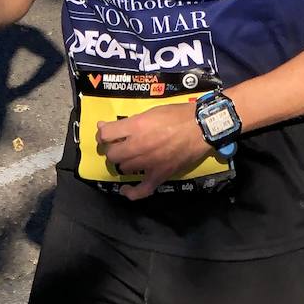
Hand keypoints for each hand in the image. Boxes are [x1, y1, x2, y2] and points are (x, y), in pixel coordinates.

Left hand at [96, 102, 212, 200]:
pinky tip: (125, 190)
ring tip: (130, 156)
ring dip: (124, 162)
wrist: (201, 127)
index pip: (106, 134)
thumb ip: (131, 121)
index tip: (106, 132)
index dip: (103, 133)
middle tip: (119, 144)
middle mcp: (139, 146)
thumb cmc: (177, 115)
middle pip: (113, 154)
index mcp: (136, 127)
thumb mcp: (151, 111)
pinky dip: (131, 192)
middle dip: (113, 148)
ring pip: (124, 168)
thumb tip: (110, 126)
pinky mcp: (160, 175)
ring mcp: (149, 163)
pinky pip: (141, 190)